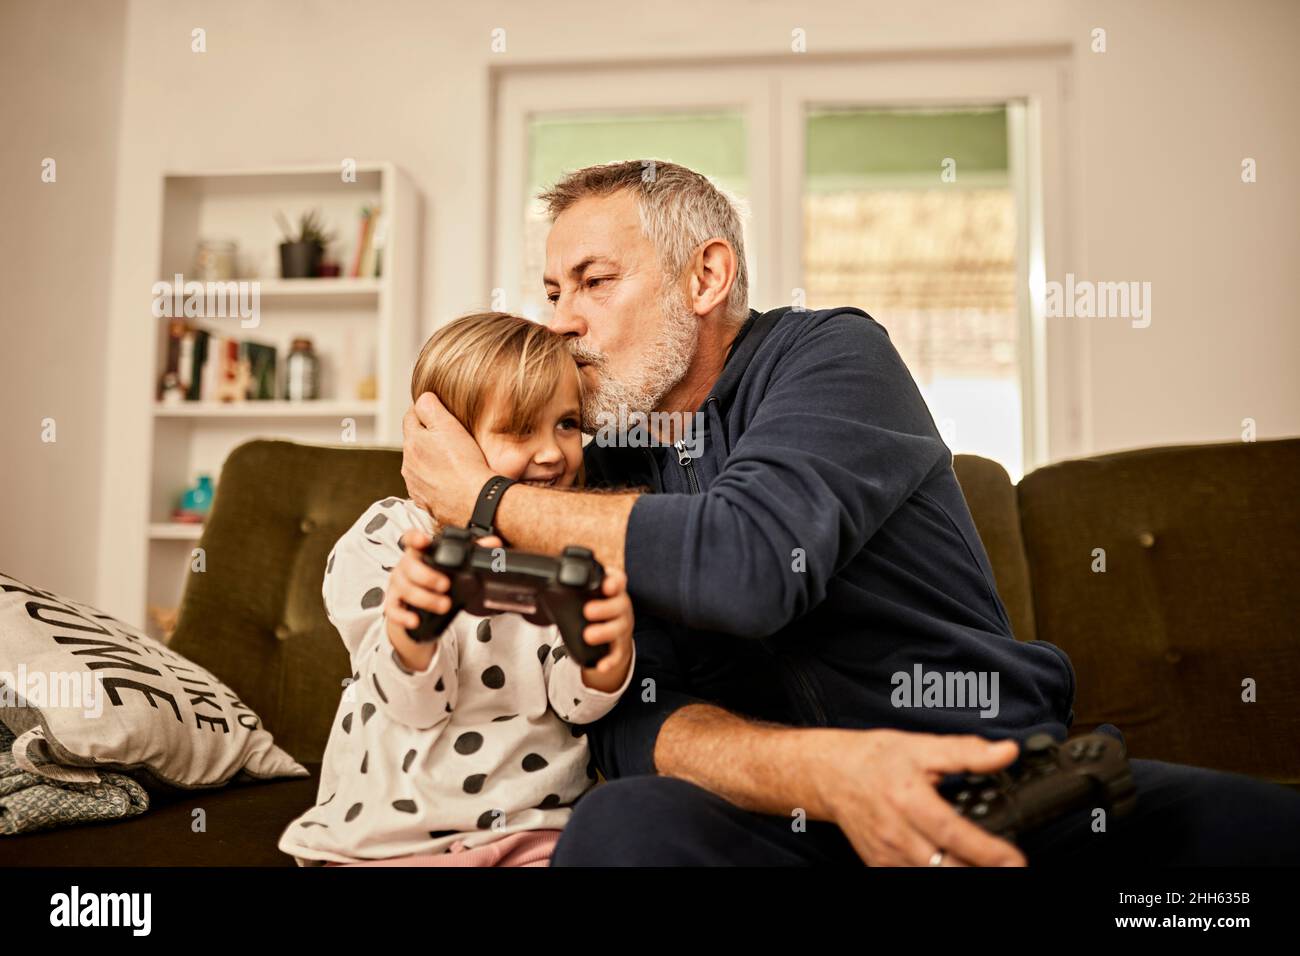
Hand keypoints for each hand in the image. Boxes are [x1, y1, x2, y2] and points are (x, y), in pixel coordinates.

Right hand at [383, 531, 503, 670]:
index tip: (424, 541)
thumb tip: (494, 542)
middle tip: (446, 585)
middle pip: (409, 566)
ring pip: (404, 588)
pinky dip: (404, 616)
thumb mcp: (453, 566)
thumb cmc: (437, 579)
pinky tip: (416, 620)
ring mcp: (397, 585)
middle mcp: (405, 566)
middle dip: (427, 576)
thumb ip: (474, 552)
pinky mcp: (393, 604)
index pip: (411, 539)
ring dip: (424, 598)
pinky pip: (393, 610)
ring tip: (444, 605)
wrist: (420, 607)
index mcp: (419, 552)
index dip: (415, 538)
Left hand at [401, 392, 491, 525]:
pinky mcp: (425, 501)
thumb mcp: (449, 425)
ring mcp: (415, 485)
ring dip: (430, 460)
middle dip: (426, 437)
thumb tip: (422, 398)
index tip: (433, 410)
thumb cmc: (465, 464)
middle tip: (447, 436)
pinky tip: (451, 480)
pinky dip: (435, 480)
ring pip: (419, 465)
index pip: (410, 418)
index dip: (422, 411)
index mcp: (413, 442)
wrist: (475, 501)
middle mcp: (409, 464)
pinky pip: (426, 485)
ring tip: (451, 460)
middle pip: (414, 442)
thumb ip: (430, 407)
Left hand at [577, 567, 633, 692]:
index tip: (606, 585)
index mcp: (613, 591)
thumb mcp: (589, 595)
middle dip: (605, 608)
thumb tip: (540, 587)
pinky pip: (617, 654)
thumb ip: (574, 590)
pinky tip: (601, 665)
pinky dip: (610, 660)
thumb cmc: (595, 609)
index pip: (618, 581)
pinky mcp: (620, 647)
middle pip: (620, 605)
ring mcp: (622, 627)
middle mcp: (621, 607)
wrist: (610, 634)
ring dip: (604, 632)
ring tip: (588, 636)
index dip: (614, 581)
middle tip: (587, 611)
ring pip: (619, 629)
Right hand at [817, 730, 1025, 866]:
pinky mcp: (880, 866)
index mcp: (909, 799)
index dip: (988, 851)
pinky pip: (912, 880)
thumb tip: (1006, 752)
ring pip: (930, 879)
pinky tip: (954, 866)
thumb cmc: (875, 759)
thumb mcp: (921, 746)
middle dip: (981, 872)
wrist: (830, 774)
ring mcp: (887, 855)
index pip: (953, 833)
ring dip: (961, 875)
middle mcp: (896, 833)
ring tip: (987, 868)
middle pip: (945, 868)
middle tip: (1010, 868)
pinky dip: (935, 876)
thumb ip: (966, 752)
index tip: (1016, 860)